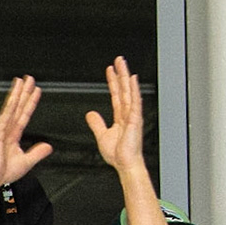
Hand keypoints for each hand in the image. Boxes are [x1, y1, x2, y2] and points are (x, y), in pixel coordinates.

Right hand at [0, 77, 52, 190]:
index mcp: (13, 135)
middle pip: (19, 107)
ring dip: (17, 94)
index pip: (24, 114)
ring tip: (22, 81)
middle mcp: (7, 130)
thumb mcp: (27, 162)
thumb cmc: (2, 173)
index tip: (36, 91)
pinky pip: (5, 117)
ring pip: (12, 108)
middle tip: (29, 79)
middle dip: (24, 92)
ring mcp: (1, 130)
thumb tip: (49, 146)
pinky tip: (14, 96)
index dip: (31, 102)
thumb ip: (37, 152)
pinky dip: (10, 106)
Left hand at [84, 57, 144, 172]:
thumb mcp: (102, 136)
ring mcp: (132, 115)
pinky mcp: (134, 119)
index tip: (110, 70)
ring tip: (123, 63)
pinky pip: (134, 101)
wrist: (125, 164)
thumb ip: (97, 123)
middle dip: (120, 74)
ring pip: (128, 91)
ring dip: (125, 77)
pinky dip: (133, 89)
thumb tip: (90, 114)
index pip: (116, 95)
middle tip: (118, 60)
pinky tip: (132, 79)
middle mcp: (127, 114)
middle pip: (123, 89)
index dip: (113, 82)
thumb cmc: (117, 154)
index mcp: (121, 117)